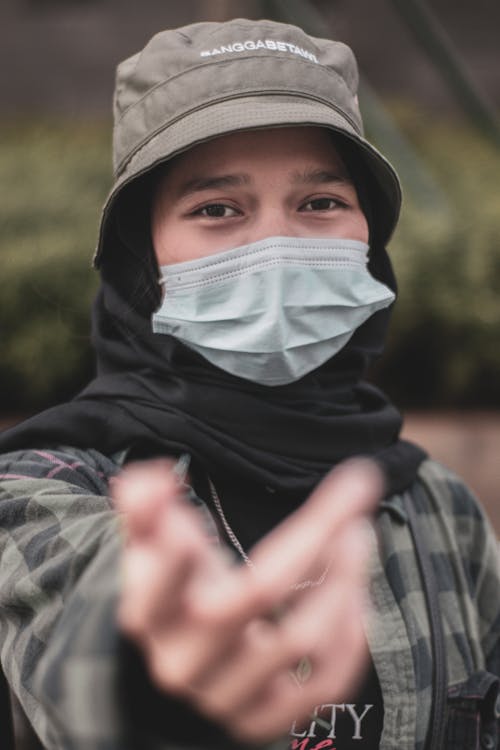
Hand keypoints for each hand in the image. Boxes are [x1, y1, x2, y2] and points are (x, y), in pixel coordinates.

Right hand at [111, 458, 382, 743]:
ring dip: (344, 578)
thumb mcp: (151, 550)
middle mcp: (184, 662)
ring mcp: (226, 697)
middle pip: (259, 591)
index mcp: (150, 613)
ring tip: (358, 534)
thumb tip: (153, 477)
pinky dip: (351, 637)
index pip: (166, 577)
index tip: (208, 490)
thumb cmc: (174, 591)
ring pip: (302, 637)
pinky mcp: (264, 720)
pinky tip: (355, 595)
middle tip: (353, 492)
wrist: (185, 664)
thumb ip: (146, 511)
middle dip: (316, 534)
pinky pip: (325, 685)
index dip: (184, 544)